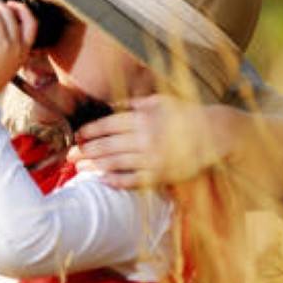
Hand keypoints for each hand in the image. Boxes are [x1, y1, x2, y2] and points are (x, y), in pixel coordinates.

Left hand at [67, 95, 234, 187]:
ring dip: (94, 166)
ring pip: (115, 164)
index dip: (88, 132)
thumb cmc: (185, 115)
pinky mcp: (160, 175)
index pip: (107, 125)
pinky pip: (132, 180)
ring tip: (80, 168)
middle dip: (85, 151)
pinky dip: (116, 181)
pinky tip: (103, 180)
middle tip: (69, 156)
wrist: (213, 134)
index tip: (76, 136)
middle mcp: (144, 138)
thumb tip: (111, 105)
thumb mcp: (159, 101)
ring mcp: (152, 158)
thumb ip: (133, 104)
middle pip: (106, 146)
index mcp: (142, 118)